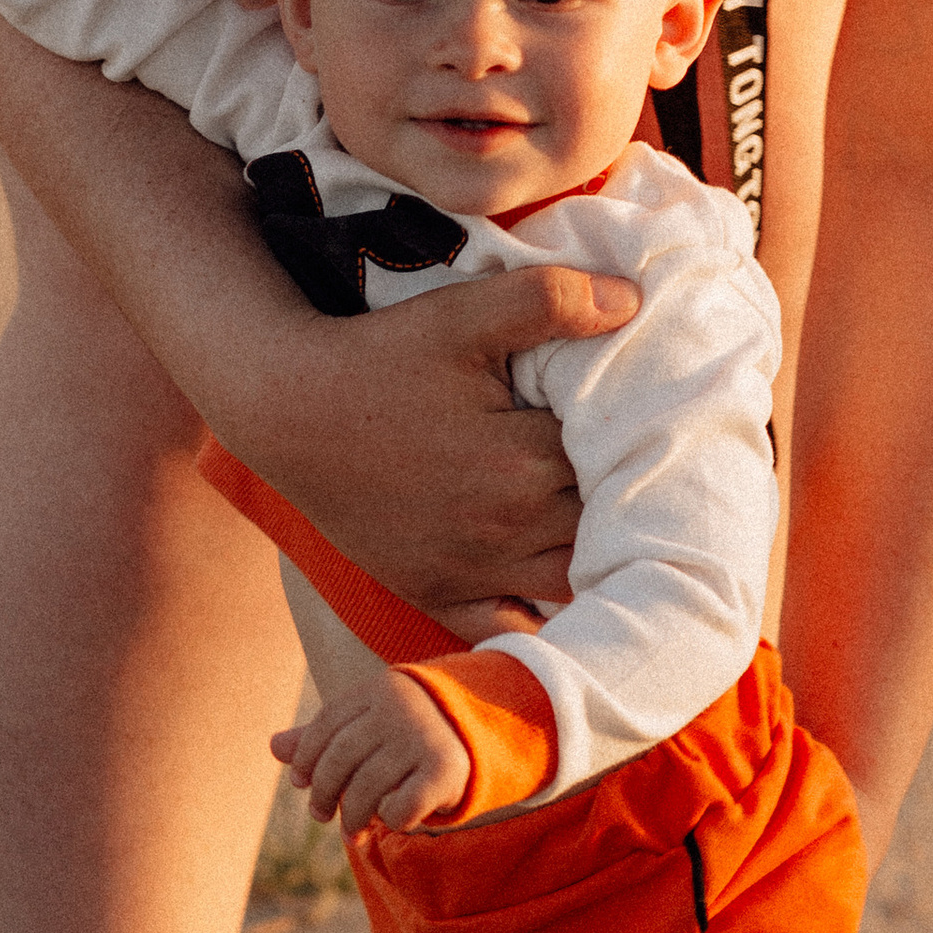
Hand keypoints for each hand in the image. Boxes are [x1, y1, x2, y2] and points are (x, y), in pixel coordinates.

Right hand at [222, 267, 637, 618]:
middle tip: (638, 474)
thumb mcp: (460, 314)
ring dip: (594, 558)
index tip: (645, 426)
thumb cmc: (377, 356)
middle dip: (620, 501)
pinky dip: (540, 623)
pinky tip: (565, 601)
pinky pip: (505, 632)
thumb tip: (631, 301)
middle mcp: (501, 530)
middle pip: (598, 527)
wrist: (287, 410)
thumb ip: (549, 301)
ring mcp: (467, 572)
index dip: (632, 443)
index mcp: (518, 463)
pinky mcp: (435, 593)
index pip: (613, 464)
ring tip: (613, 526)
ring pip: (569, 584)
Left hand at [273, 676, 468, 834]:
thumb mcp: (366, 727)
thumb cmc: (405, 733)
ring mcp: (423, 738)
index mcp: (377, 690)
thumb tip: (274, 747)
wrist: (477, 734)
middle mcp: (399, 710)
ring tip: (352, 832)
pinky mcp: (445, 770)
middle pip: (339, 759)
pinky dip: (390, 820)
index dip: (305, 759)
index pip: (324, 727)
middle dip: (324, 794)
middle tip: (321, 816)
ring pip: (366, 788)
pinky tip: (392, 819)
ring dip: (353, 818)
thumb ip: (322, 738)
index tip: (301, 784)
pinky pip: (400, 807)